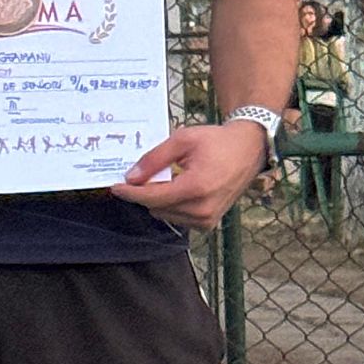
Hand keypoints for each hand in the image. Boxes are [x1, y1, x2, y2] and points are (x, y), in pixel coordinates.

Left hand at [109, 120, 266, 231]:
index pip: (152, 198)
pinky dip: (172, 204)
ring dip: (160, 199)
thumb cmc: (216, 142)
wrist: (248, 150)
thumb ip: (154, 159)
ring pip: (164, 214)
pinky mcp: (208, 224)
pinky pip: (177, 218)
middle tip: (150, 172)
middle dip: (146, 192)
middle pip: (156, 207)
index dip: (130, 192)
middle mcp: (202, 209)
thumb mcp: (182, 140)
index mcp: (196, 188)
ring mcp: (206, 220)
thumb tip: (131, 177)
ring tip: (173, 176)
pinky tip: (181, 187)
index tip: (115, 187)